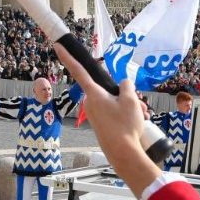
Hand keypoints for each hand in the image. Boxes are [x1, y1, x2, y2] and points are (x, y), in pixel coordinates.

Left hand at [53, 44, 159, 198]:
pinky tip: (136, 121)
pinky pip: (112, 112)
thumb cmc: (125, 126)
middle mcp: (90, 103)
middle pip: (107, 89)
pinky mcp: (99, 124)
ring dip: (127, 105)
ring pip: (112, 102)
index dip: (67, 57)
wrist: (123, 153)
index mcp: (94, 93)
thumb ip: (126, 86)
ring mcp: (94, 114)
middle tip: (140, 104)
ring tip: (141, 115)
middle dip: (124, 94)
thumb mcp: (131, 101)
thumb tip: (124, 85)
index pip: (78, 70)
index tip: (57, 46)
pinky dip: (124, 114)